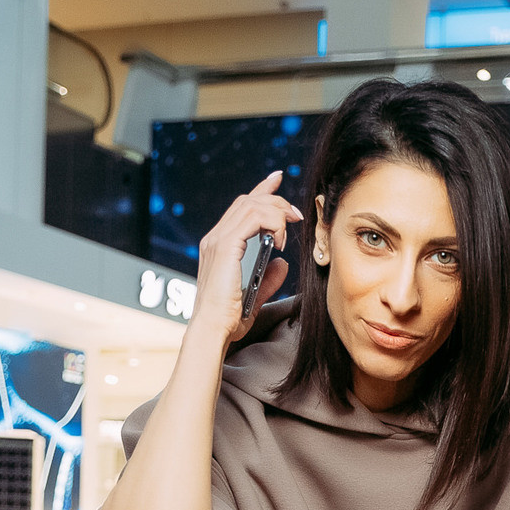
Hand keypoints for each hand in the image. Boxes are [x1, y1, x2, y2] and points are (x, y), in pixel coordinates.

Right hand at [191, 173, 300, 349]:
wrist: (213, 330)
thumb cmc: (229, 318)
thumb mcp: (255, 294)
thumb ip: (269, 277)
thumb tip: (283, 263)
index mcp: (220, 245)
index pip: (241, 208)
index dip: (261, 190)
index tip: (277, 180)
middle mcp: (215, 238)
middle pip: (247, 200)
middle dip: (276, 201)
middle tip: (296, 215)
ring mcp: (218, 240)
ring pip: (251, 205)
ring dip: (276, 212)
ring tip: (289, 229)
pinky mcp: (225, 247)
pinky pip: (252, 219)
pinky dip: (271, 223)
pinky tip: (280, 240)